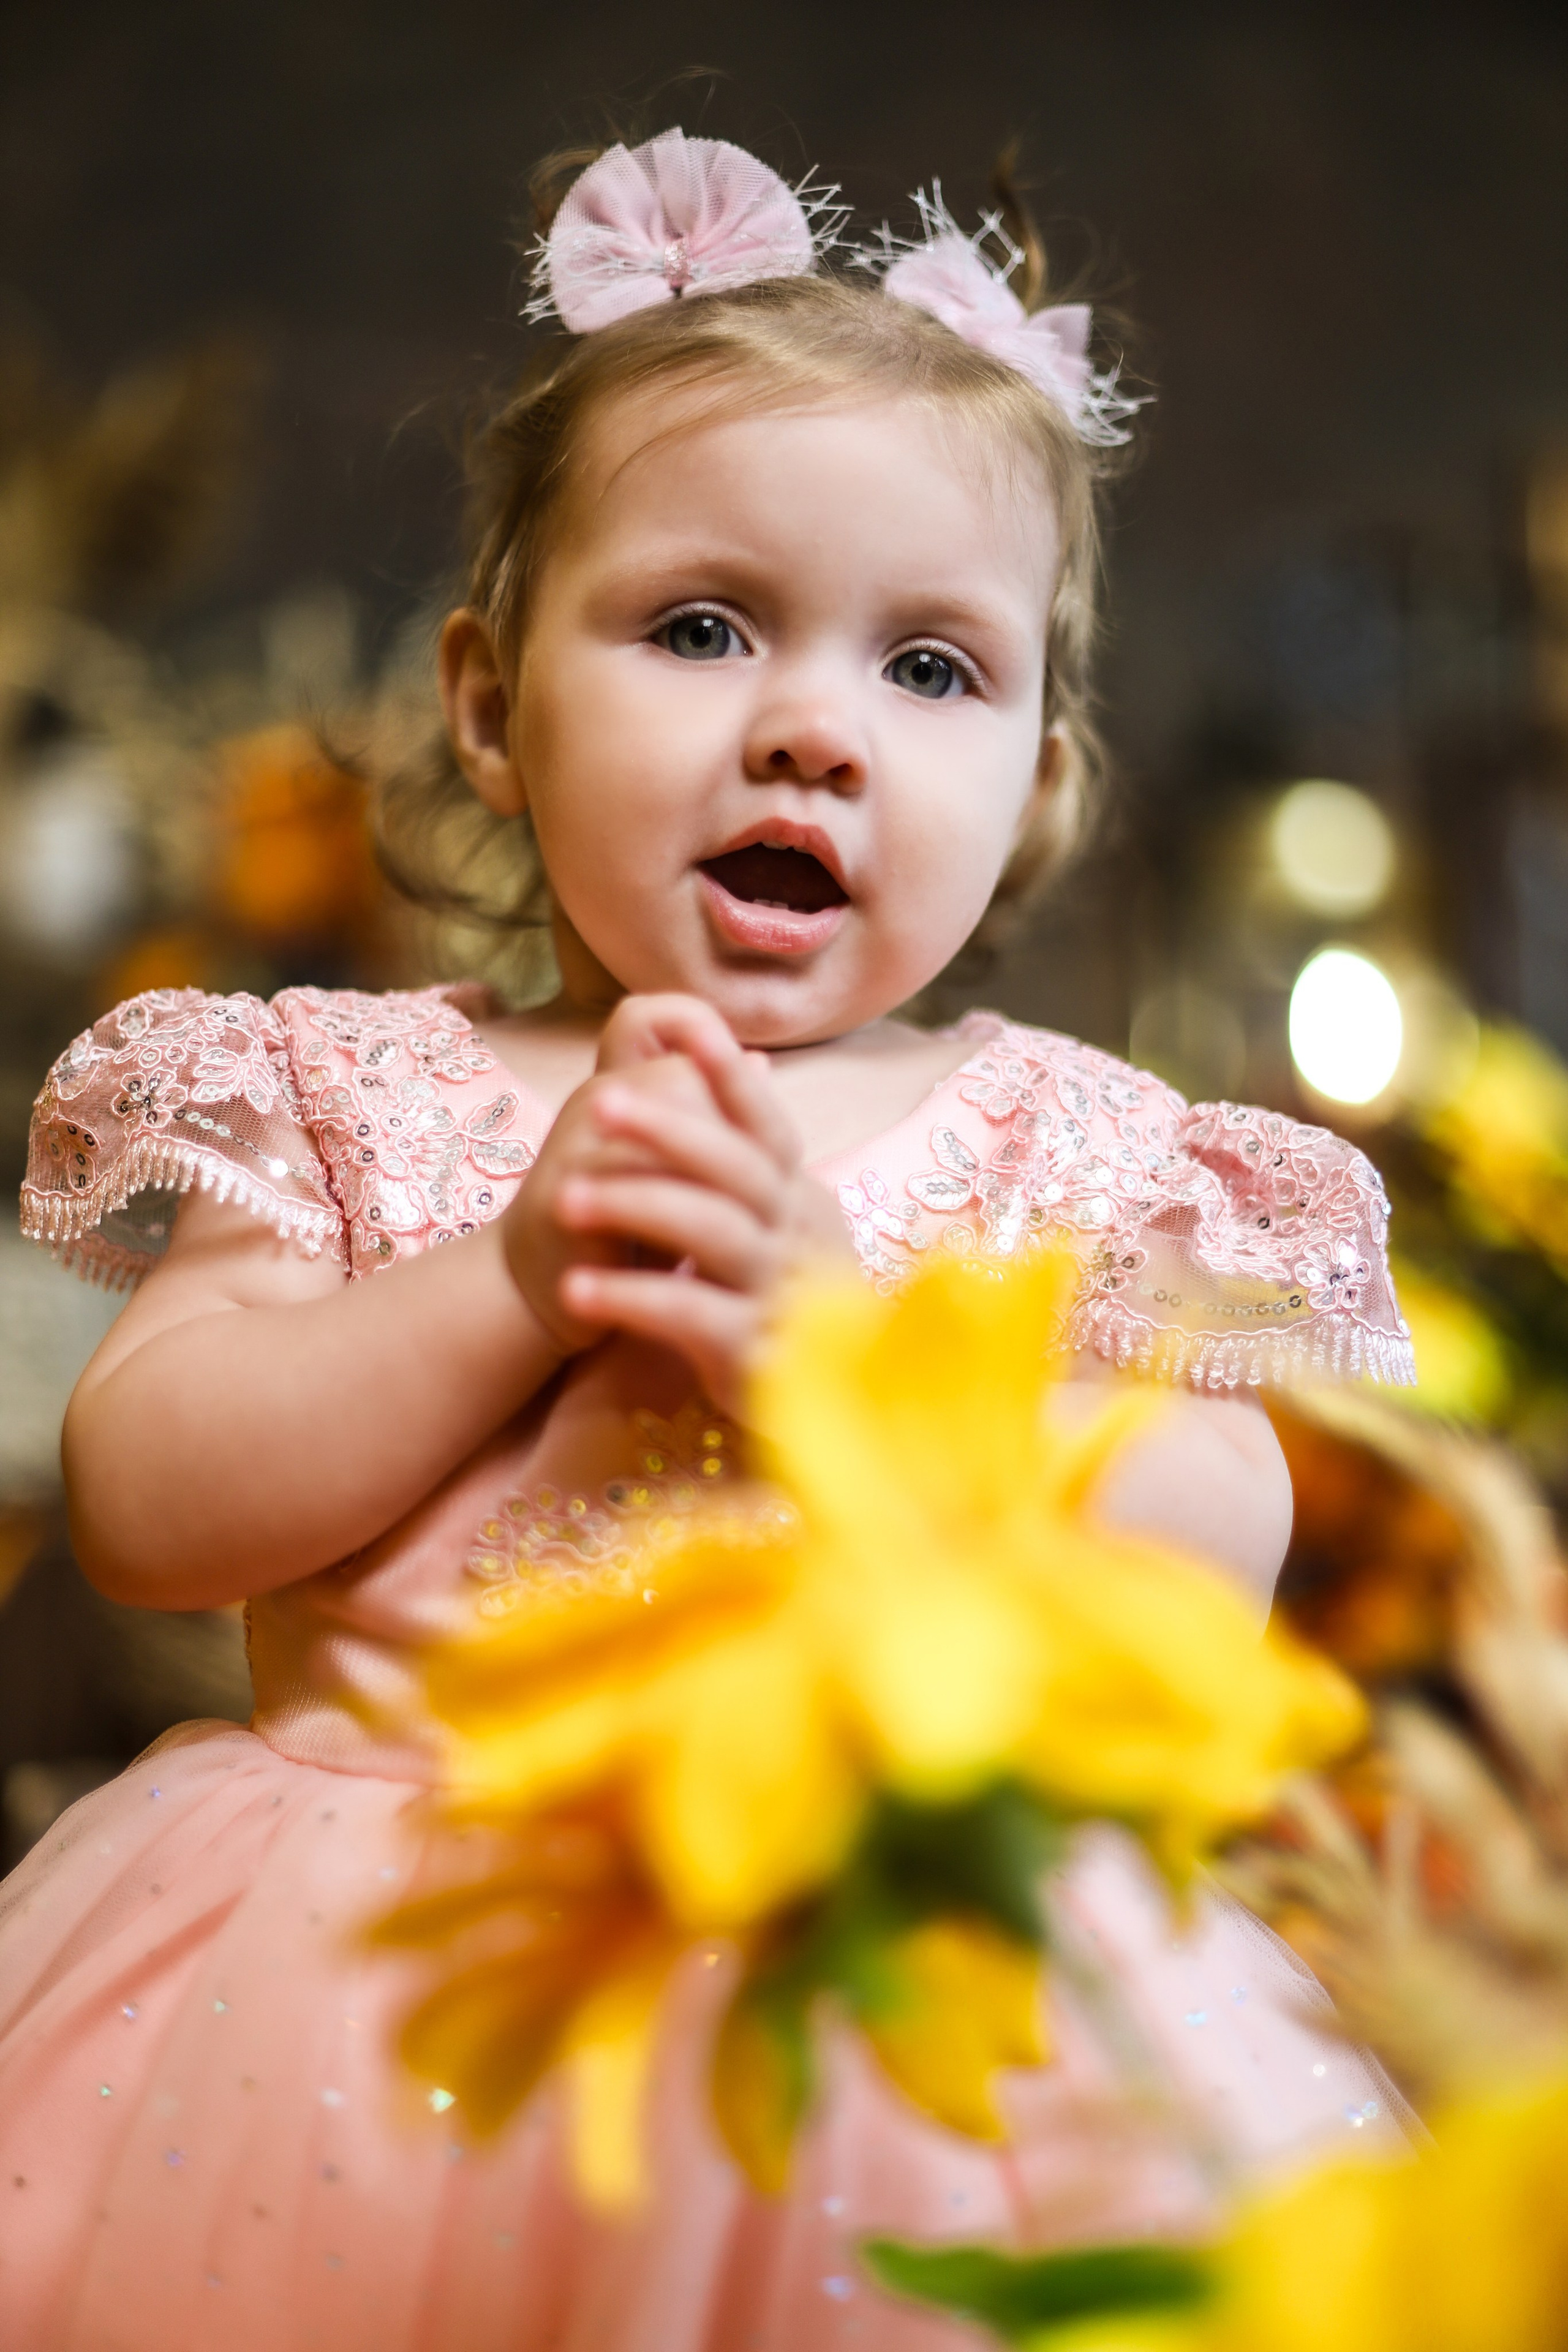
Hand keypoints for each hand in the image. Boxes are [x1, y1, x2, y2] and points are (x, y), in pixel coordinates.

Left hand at [500, 994, 855, 1410]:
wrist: (837, 1417)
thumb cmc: (787, 1309)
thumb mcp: (778, 1230)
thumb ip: (751, 1157)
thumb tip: (745, 1058)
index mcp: (800, 1201)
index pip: (770, 1129)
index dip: (735, 1081)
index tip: (695, 1034)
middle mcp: (799, 1238)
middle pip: (739, 1168)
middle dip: (669, 1128)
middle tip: (596, 1104)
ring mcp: (783, 1295)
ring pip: (715, 1231)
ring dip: (636, 1204)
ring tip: (563, 1199)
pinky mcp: (756, 1355)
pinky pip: (692, 1312)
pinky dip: (632, 1296)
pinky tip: (577, 1290)